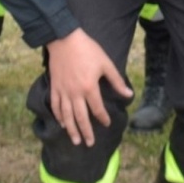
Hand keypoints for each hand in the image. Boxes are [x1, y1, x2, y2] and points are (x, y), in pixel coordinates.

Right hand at [46, 29, 131, 146]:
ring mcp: (63, 91)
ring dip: (71, 130)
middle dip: (86, 132)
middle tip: (89, 143)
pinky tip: (62, 124)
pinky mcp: (54, 87)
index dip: (103, 118)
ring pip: (67, 115)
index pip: (97, 108)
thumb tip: (129, 94)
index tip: (107, 123)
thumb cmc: (88, 50)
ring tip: (75, 141)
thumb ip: (116, 81)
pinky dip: (59, 117)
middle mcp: (75, 93)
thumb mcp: (105, 63)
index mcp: (89, 87)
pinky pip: (55, 106)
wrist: (64, 39)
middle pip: (81, 117)